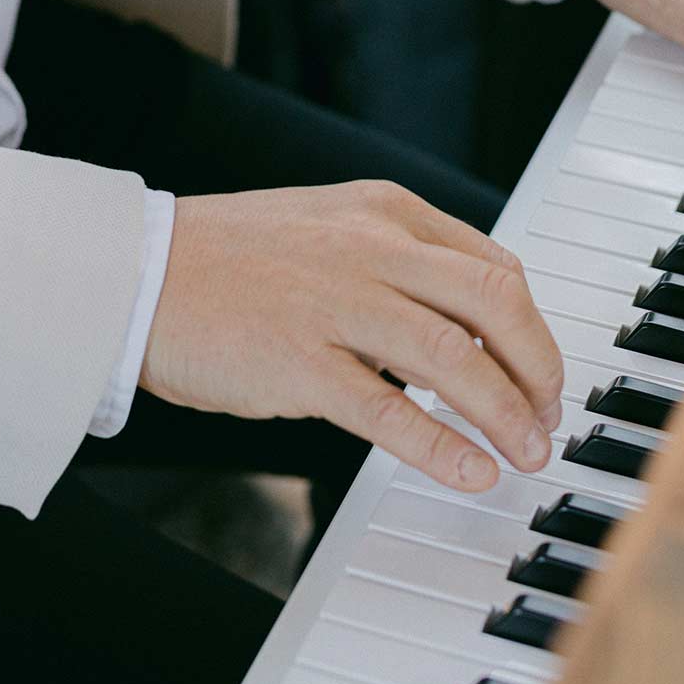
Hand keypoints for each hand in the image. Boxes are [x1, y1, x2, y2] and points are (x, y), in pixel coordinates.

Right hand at [141, 181, 564, 491]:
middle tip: (547, 418)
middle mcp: (371, 248)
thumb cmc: (225, 260)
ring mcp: (337, 303)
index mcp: (384, 210)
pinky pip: (391, 412)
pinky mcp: (301, 362)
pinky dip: (442, 448)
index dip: (533, 329)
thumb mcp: (325, 227)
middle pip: (496, 304)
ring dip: (505, 415)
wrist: (136, 274)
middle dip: (539, 370)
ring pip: (456, 359)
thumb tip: (459, 327)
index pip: (493, 267)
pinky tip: (469, 472)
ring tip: (523, 455)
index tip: (541, 374)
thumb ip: (393, 261)